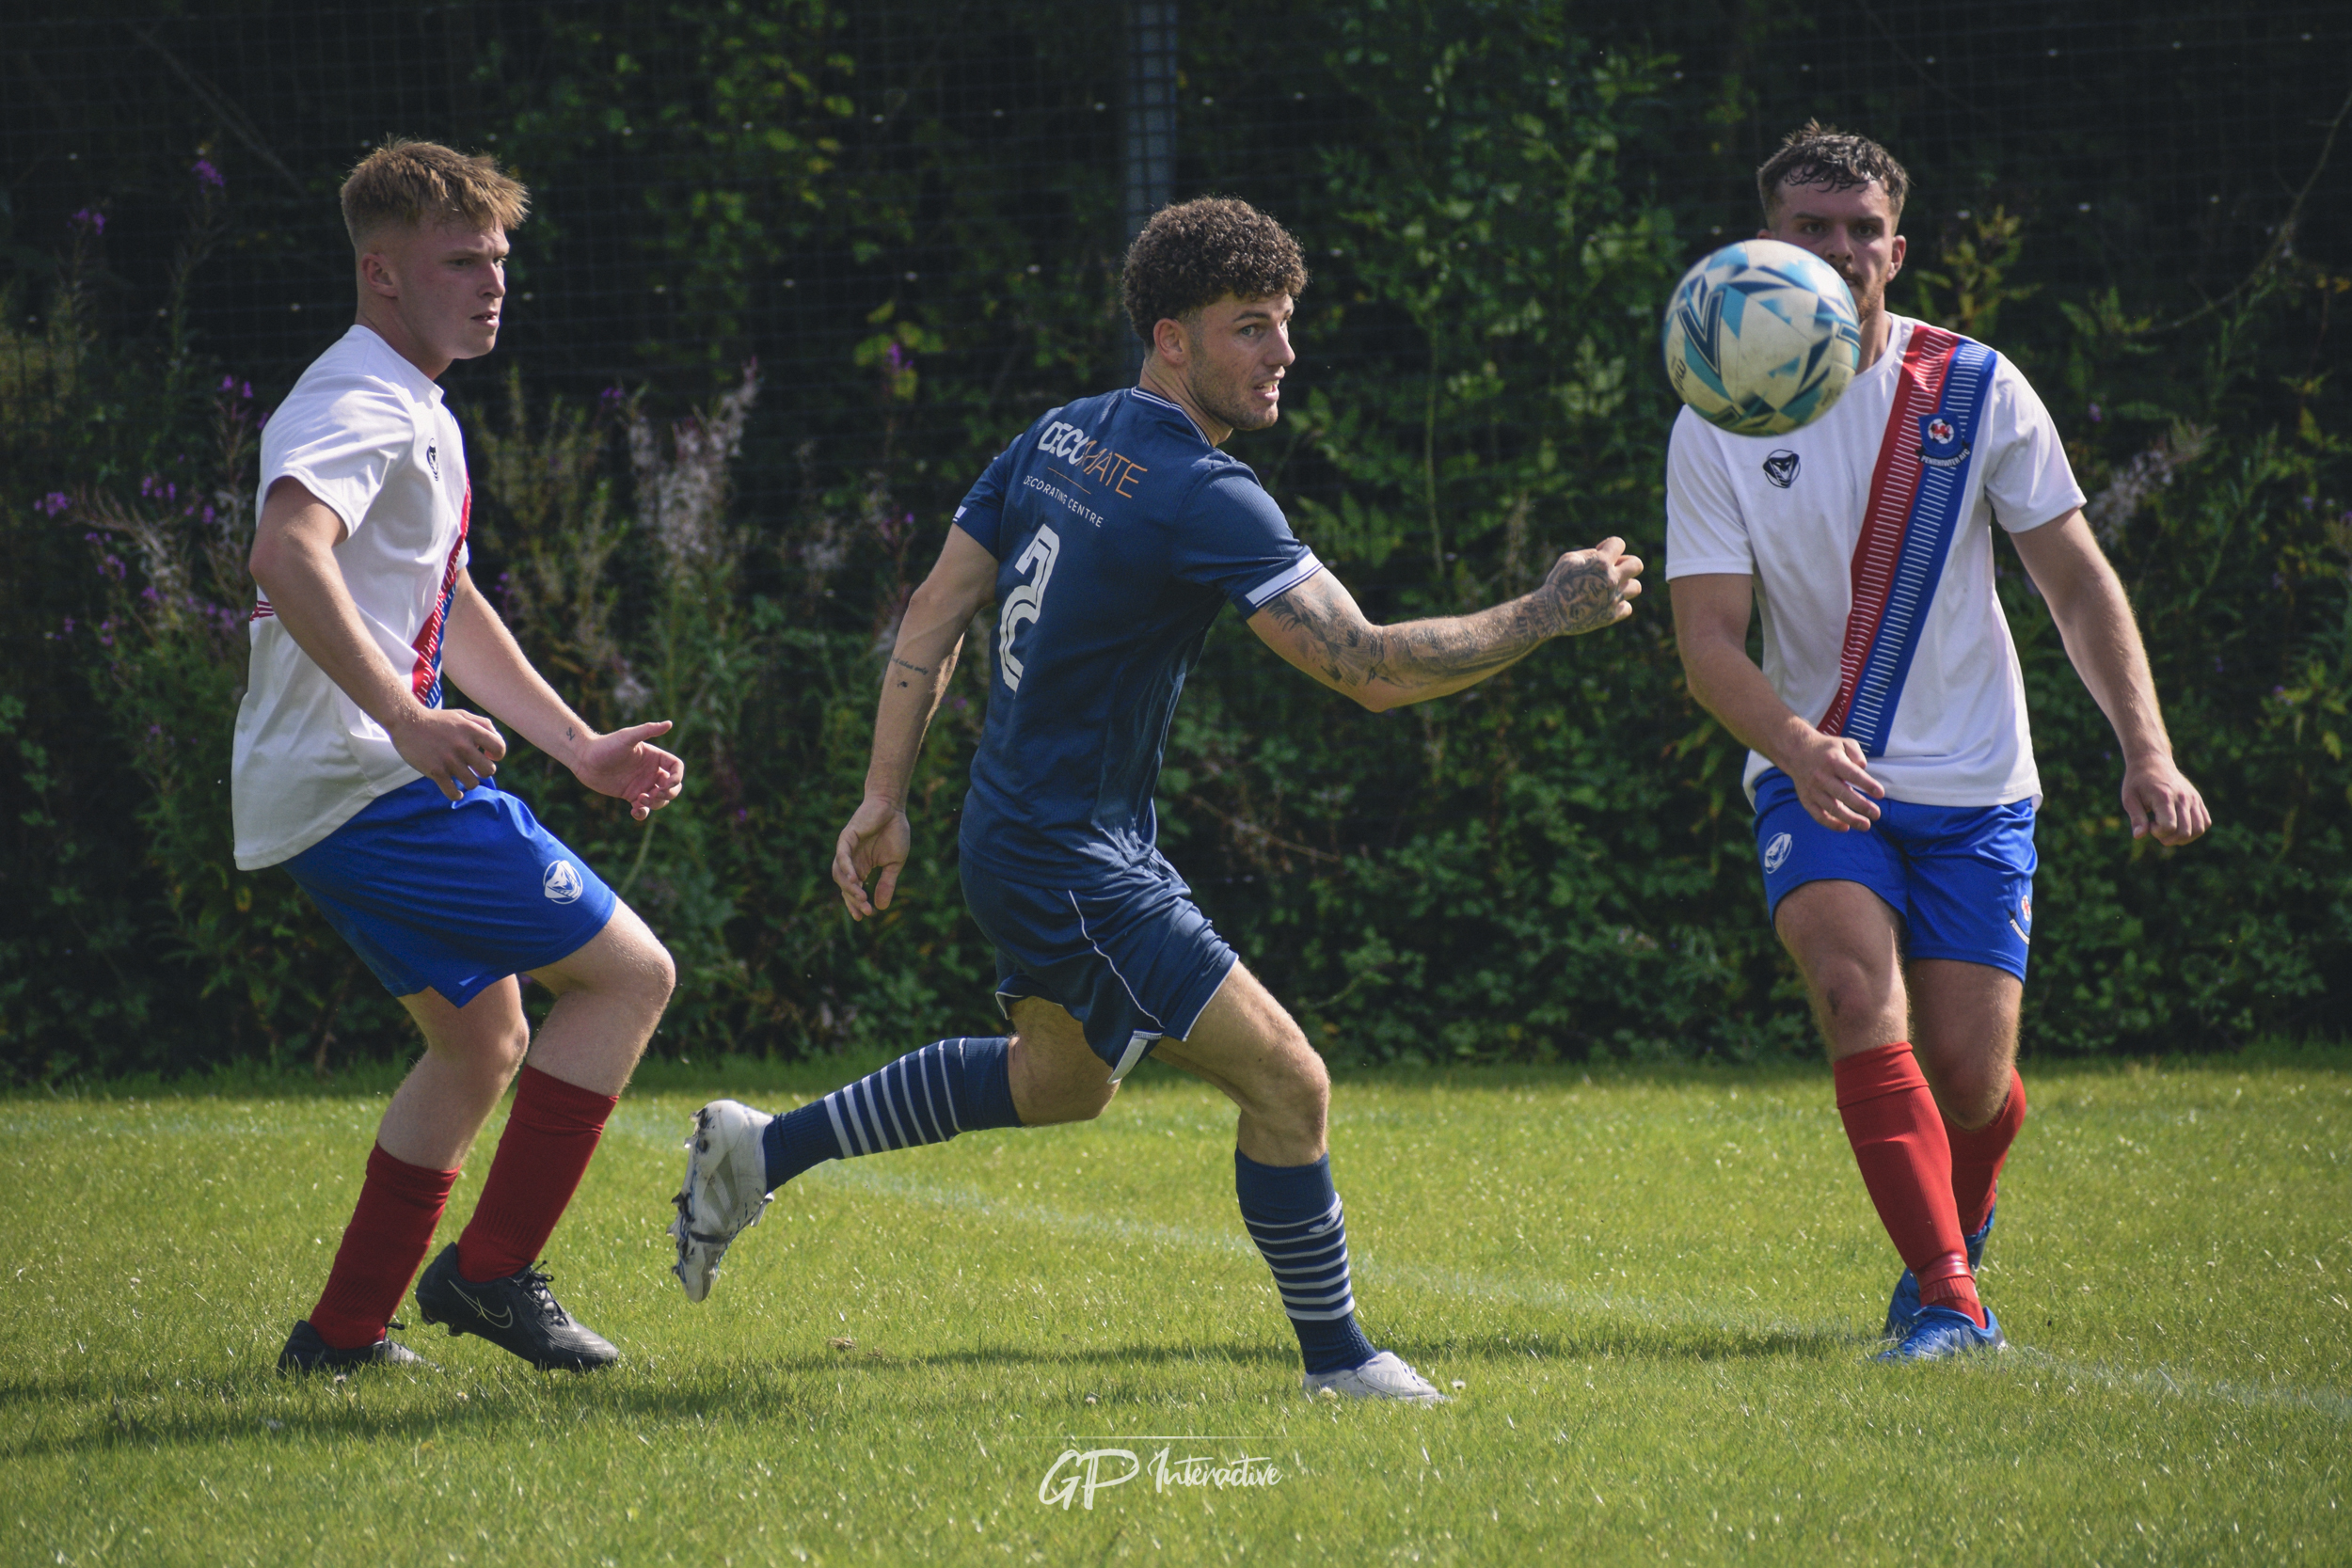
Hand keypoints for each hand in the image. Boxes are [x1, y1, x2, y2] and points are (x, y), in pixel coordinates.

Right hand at [393, 707, 506, 800]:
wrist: (407, 721)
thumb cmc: (438, 720)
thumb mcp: (463, 715)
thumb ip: (484, 725)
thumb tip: (496, 746)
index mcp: (471, 730)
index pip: (499, 748)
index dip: (497, 755)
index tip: (488, 756)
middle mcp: (462, 745)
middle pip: (489, 770)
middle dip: (484, 771)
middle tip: (474, 768)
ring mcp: (449, 759)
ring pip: (472, 783)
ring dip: (469, 782)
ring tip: (463, 777)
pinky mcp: (435, 770)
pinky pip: (452, 792)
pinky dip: (456, 795)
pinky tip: (455, 792)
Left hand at [573, 720, 685, 819]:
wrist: (584, 759)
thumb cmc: (605, 745)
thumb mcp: (627, 737)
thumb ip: (648, 730)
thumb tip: (669, 723)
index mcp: (654, 757)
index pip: (676, 768)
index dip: (677, 777)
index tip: (666, 784)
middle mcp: (651, 771)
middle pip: (673, 787)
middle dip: (668, 794)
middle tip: (654, 794)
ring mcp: (642, 784)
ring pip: (660, 800)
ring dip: (655, 804)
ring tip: (640, 800)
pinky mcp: (631, 795)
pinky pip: (643, 808)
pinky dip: (643, 813)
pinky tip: (634, 811)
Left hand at [831, 794, 911, 919]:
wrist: (894, 808)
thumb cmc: (895, 832)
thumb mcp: (894, 863)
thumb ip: (887, 883)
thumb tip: (881, 908)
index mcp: (861, 867)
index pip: (853, 890)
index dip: (856, 904)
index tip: (864, 916)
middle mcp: (850, 860)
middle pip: (845, 885)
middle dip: (854, 900)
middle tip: (866, 910)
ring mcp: (846, 849)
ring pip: (839, 873)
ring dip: (849, 887)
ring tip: (862, 897)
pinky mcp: (846, 837)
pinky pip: (841, 856)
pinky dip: (845, 868)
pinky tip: (854, 879)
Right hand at [1538, 537, 1643, 636]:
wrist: (1550, 613)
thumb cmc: (1557, 583)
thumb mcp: (1569, 559)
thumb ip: (1590, 553)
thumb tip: (1604, 554)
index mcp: (1601, 562)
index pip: (1619, 544)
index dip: (1610, 546)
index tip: (1601, 553)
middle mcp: (1611, 579)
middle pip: (1637, 565)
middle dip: (1626, 564)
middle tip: (1613, 570)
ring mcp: (1613, 598)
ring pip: (1636, 587)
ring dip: (1625, 585)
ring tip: (1610, 588)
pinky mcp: (1611, 615)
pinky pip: (1627, 607)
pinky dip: (1618, 605)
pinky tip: (1606, 604)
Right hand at [1784, 728, 1884, 830]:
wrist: (1795, 752)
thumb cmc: (1826, 749)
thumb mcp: (1844, 743)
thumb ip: (1857, 753)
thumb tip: (1863, 768)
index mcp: (1833, 761)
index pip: (1852, 774)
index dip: (1866, 784)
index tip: (1880, 794)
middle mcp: (1821, 777)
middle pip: (1842, 794)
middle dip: (1861, 806)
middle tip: (1877, 814)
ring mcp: (1812, 790)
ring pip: (1832, 808)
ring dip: (1849, 819)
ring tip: (1866, 825)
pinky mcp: (1806, 800)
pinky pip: (1818, 815)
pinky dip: (1831, 823)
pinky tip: (1845, 828)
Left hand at [2120, 755, 2209, 845]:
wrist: (2152, 761)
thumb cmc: (2138, 781)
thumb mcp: (2129, 798)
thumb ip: (2136, 818)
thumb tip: (2139, 836)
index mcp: (2164, 797)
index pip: (2169, 826)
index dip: (2157, 832)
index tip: (2149, 824)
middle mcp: (2182, 798)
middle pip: (2185, 831)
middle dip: (2169, 838)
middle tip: (2157, 828)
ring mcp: (2193, 798)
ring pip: (2199, 829)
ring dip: (2184, 838)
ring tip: (2169, 830)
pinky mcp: (2198, 799)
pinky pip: (2206, 822)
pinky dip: (2195, 830)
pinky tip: (2180, 826)